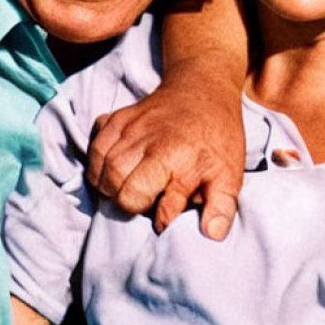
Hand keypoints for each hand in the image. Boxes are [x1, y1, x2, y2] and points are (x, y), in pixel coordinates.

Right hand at [86, 74, 243, 240]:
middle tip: (143, 201)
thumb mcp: (230, 174)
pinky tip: (114, 170)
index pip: (141, 198)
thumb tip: (212, 234)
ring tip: (127, 189)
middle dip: (126, 201)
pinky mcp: (117, 118)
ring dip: (109, 186)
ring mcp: (129, 128)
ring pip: (101, 167)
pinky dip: (98, 164)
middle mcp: (148, 141)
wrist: (202, 90)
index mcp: (176, 158)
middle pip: (115, 183)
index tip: (163, 216)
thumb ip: (221, 206)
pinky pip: (94, 146)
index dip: (152, 216)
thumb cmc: (217, 137)